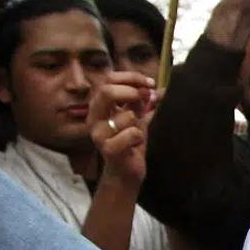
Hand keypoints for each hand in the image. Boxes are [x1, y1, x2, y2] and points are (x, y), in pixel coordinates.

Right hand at [88, 72, 156, 186]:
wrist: (126, 171)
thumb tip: (155, 88)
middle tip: (147, 98)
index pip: (109, 79)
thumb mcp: (137, 117)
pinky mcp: (109, 149)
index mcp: (99, 106)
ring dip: (139, 122)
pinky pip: (132, 134)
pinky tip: (135, 144)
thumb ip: (142, 101)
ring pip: (126, 115)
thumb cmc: (129, 143)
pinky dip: (140, 137)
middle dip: (132, 92)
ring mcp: (99, 134)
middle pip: (106, 91)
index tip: (150, 83)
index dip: (131, 77)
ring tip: (137, 132)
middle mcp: (94, 117)